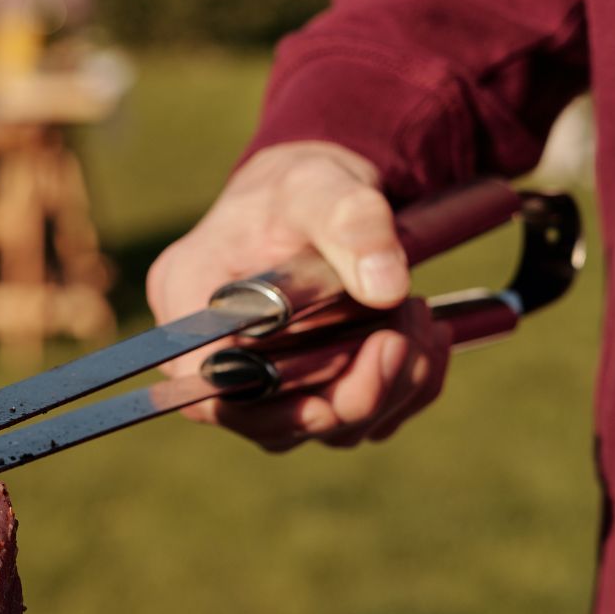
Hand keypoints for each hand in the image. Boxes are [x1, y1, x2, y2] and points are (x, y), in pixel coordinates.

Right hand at [145, 141, 452, 451]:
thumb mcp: (322, 186)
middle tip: (402, 336)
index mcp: (189, 298)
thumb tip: (388, 288)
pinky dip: (402, 392)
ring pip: (317, 428)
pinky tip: (425, 340)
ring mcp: (258, 379)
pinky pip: (352, 422)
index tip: (334, 388)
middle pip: (264, 421)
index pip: (202, 383)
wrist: (320, 196)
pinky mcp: (302, 390)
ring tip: (419, 318)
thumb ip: (353, 225)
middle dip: (348, 395)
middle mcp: (212, 351)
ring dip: (386, 390)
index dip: (261, 405)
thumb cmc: (303, 186)